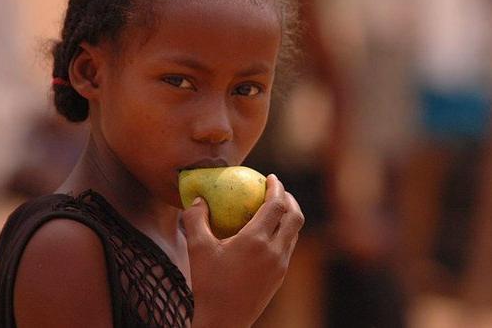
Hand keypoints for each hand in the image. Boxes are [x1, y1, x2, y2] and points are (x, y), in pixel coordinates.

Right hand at [182, 174, 303, 327]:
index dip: (277, 188)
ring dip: (289, 216)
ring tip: (275, 209)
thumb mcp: (198, 250)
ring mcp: (281, 265)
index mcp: (256, 240)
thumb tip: (197, 199)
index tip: (271, 178)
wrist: (224, 322)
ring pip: (295, 233)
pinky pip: (288, 247)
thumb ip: (196, 220)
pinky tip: (268, 233)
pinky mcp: (281, 276)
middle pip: (295, 216)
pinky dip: (284, 233)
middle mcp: (274, 251)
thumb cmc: (209, 285)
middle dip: (290, 199)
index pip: (276, 206)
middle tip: (278, 190)